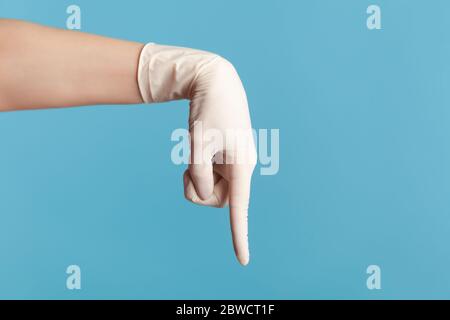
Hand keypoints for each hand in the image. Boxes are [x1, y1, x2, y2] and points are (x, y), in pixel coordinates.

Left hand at [138, 44, 256, 264]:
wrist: (215, 82)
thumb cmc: (208, 111)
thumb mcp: (197, 144)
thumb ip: (199, 175)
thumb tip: (204, 194)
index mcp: (241, 166)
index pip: (239, 208)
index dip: (238, 235)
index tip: (242, 260)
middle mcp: (241, 169)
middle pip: (217, 199)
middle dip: (198, 189)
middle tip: (188, 168)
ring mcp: (234, 164)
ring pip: (212, 188)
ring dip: (197, 177)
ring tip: (195, 152)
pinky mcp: (227, 159)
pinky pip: (211, 176)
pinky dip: (199, 169)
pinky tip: (199, 148)